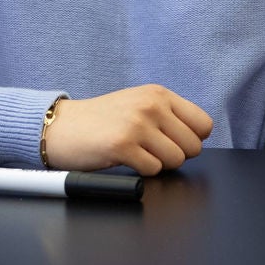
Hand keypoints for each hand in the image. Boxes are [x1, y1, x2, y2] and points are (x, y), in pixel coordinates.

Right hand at [42, 85, 213, 174]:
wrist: (61, 126)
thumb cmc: (101, 120)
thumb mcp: (137, 104)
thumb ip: (167, 115)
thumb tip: (197, 138)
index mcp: (158, 94)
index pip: (203, 124)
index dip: (192, 140)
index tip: (174, 143)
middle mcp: (151, 105)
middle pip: (193, 146)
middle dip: (176, 156)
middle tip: (152, 151)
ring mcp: (137, 124)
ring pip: (175, 160)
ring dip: (158, 164)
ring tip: (138, 154)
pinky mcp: (122, 145)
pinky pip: (153, 170)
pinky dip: (142, 171)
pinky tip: (126, 160)